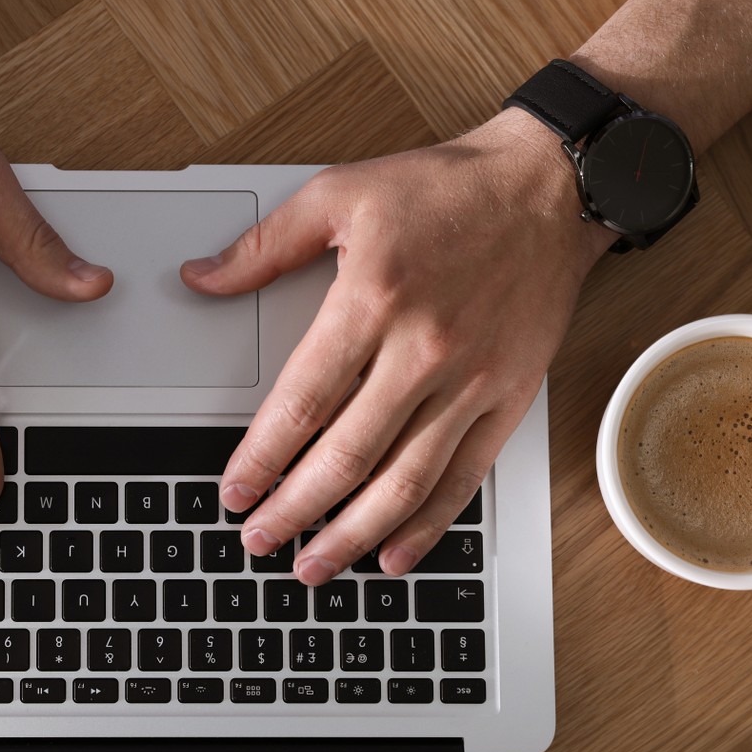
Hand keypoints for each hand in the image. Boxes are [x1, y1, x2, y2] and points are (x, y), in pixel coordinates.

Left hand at [182, 110, 607, 583]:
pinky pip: (464, 478)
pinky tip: (393, 555)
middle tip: (257, 539)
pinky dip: (427, 525)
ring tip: (312, 565)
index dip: (261, 457)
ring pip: (403, 481)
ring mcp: (471, 381)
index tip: (235, 490)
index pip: (302, 402)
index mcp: (372, 299)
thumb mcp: (340, 194)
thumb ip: (265, 245)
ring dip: (352, 533)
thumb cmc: (445, 189)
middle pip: (346, 456)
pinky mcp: (509, 398)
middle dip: (294, 509)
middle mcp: (422, 349)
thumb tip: (201, 278)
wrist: (550, 187)